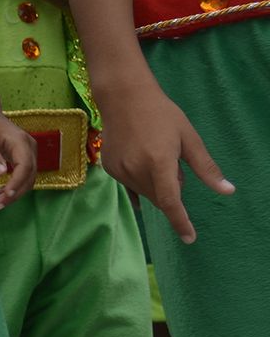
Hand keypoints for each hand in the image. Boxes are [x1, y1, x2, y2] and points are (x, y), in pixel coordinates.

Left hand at [0, 111, 36, 208]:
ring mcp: (29, 154)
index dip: (17, 182)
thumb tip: (1, 173)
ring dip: (14, 193)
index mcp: (20, 141)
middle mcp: (29, 148)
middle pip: (29, 176)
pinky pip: (23, 177)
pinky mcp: (24, 160)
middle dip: (14, 193)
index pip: (25, 166)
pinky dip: (13, 188)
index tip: (5, 195)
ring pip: (28, 179)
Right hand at [98, 81, 232, 242]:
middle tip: (173, 162)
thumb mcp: (188, 138)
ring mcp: (119, 170)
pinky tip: (142, 164)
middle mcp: (136, 170)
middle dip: (170, 189)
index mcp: (159, 162)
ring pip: (144, 192)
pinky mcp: (109, 168)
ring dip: (155, 185)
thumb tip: (227, 191)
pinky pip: (130, 186)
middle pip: (158, 197)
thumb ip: (206, 168)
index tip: (189, 238)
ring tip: (154, 155)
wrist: (122, 98)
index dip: (181, 222)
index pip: (170, 201)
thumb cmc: (161, 114)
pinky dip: (141, 182)